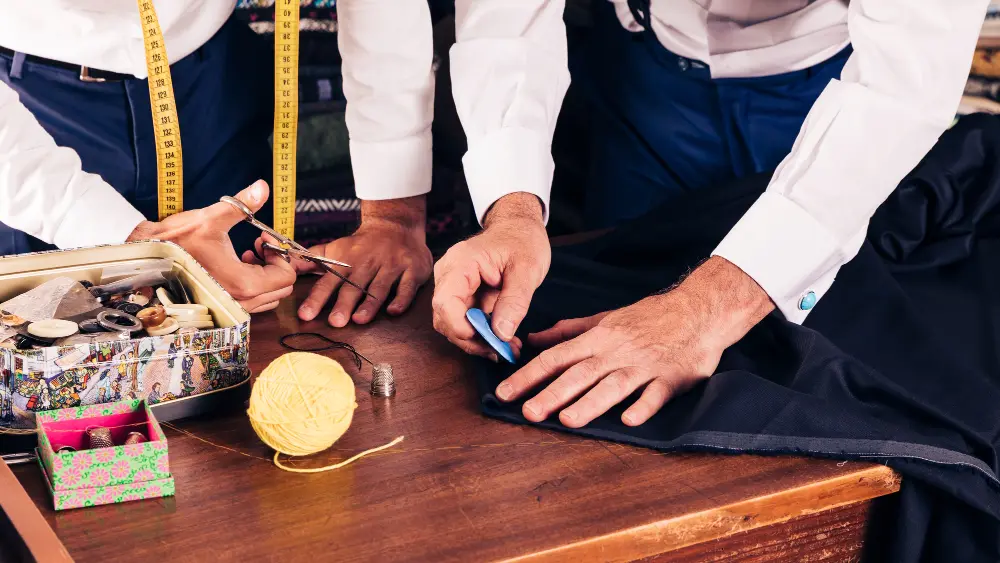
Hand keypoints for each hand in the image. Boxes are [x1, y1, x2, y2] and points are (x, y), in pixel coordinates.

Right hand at [127, 180, 295, 312]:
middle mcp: (240, 303)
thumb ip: (242, 204)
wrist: (146, 258)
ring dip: (264, 275)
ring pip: (268, 297)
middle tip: (258, 245)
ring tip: (246, 254)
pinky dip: (252, 285)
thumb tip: (262, 187)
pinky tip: (235, 264)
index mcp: (242, 283)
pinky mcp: (222, 310)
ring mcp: (231, 310)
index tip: (263, 238)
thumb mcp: (211, 219)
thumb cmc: (176, 240)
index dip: (280, 253)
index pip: (286, 276)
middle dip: (275, 265)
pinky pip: (252, 302)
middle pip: (281, 289)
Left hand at [268, 196, 432, 326]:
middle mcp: (368, 263)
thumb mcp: (335, 248)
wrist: (396, 225)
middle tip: (335, 322)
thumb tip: (284, 265)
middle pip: (355, 285)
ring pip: (380, 286)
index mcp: (347, 260)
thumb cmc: (362, 244)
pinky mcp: (412, 270)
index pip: (329, 280)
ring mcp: (391, 266)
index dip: (317, 298)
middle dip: (344, 303)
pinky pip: (407, 286)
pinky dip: (401, 299)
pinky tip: (393, 311)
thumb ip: (310, 259)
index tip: (306, 314)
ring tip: (359, 319)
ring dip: (370, 303)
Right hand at [432, 193, 549, 359]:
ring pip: (453, 325)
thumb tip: (501, 334)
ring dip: (478, 341)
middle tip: (504, 350)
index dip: (461, 328)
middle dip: (473, 340)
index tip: (488, 342)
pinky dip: (482, 334)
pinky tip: (502, 339)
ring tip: (508, 346)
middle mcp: (449, 275)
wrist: (519, 229)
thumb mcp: (527, 269)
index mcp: (461, 263)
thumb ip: (514, 302)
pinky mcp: (461, 295)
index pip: (446, 302)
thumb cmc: (522, 241)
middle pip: (446, 319)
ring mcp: (453, 286)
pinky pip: (464, 321)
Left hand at [495, 257, 773, 426]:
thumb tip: (533, 339)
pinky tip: (629, 419)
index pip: (556, 357)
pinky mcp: (672, 377)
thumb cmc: (650, 316)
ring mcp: (645, 365)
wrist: (699, 309)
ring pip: (614, 385)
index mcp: (599, 338)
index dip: (529, 375)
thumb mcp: (606, 318)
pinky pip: (656, 393)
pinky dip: (643, 405)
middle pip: (580, 374)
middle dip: (553, 394)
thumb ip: (569, 331)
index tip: (505, 393)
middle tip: (528, 412)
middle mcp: (618, 351)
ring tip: (567, 420)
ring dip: (591, 402)